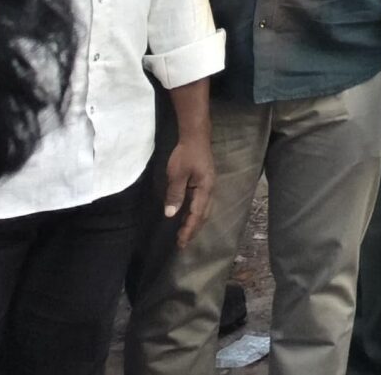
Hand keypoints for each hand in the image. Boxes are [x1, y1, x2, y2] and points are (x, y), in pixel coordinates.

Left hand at [163, 129, 216, 246]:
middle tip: (181, 243)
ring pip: (203, 210)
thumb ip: (175, 194)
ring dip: (194, 223)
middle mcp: (209, 190)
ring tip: (184, 234)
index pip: (197, 214)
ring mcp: (208, 187)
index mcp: (205, 188)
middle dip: (193, 229)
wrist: (196, 137)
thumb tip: (171, 214)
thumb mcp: (177, 174)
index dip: (189, 229)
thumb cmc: (186, 154)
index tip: (180, 241)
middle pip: (203, 215)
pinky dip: (194, 214)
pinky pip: (200, 203)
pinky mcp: (204, 184)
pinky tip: (186, 216)